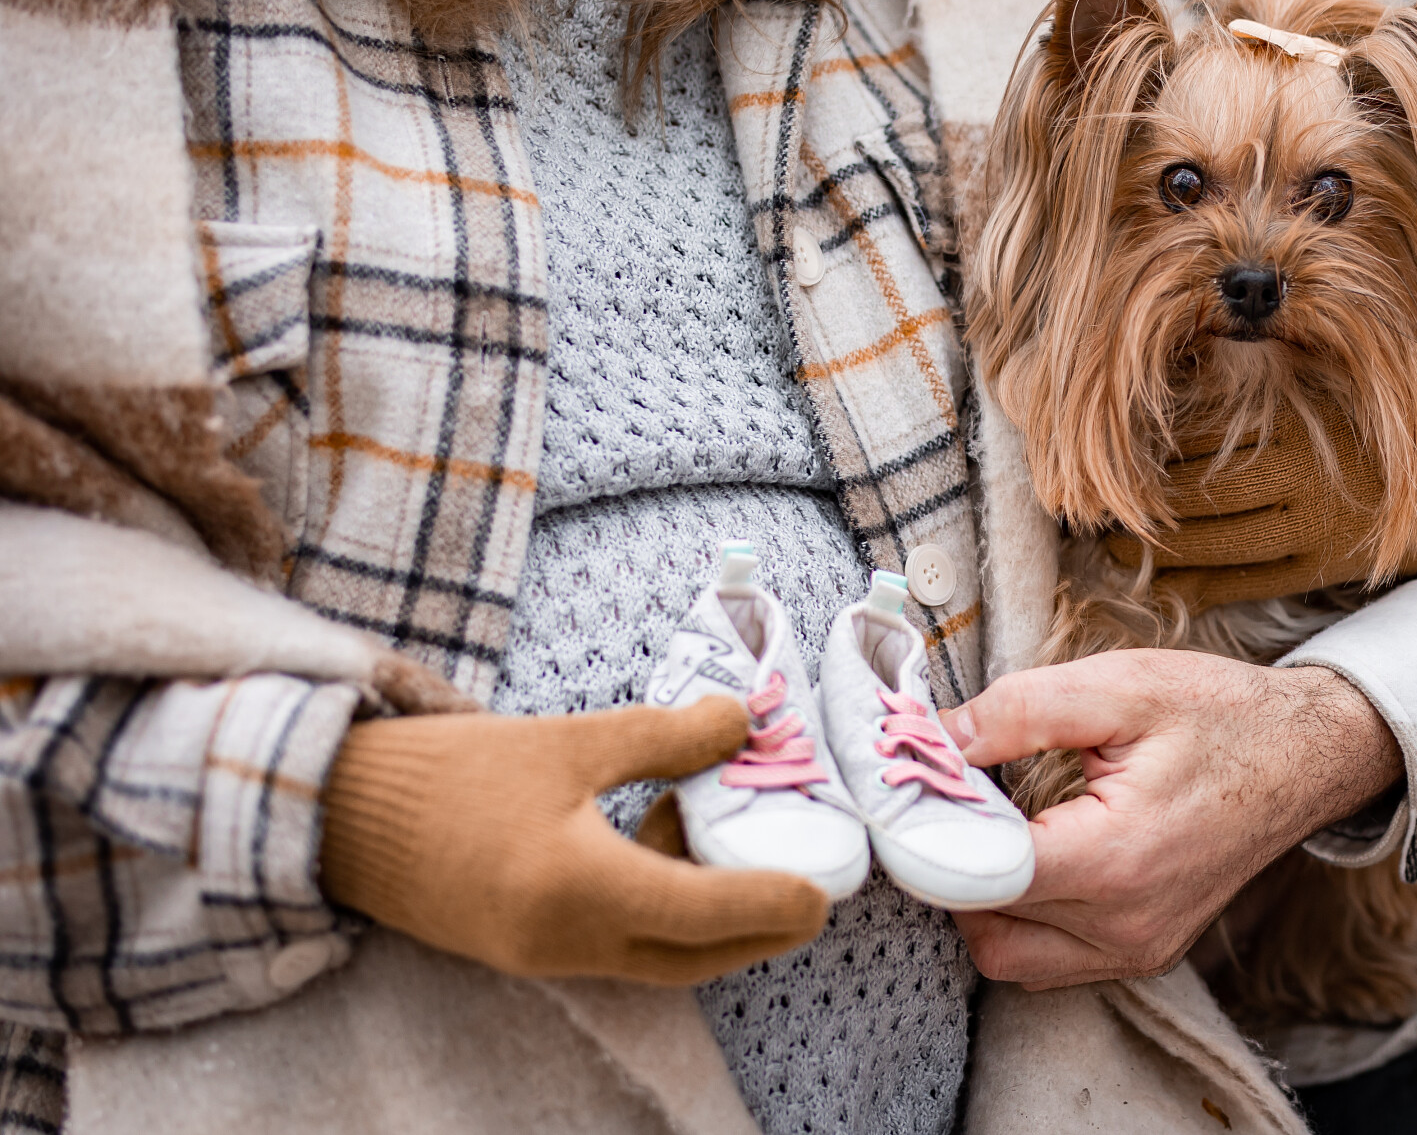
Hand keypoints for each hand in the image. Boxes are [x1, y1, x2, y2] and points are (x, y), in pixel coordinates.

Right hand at [319, 699, 828, 985]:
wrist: (334, 814)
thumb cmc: (447, 772)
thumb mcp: (566, 741)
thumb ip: (663, 738)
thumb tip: (745, 719)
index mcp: (578, 889)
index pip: (703, 914)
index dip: (771, 903)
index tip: (822, 891)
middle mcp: (567, 942)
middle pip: (693, 956)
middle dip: (758, 927)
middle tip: (806, 885)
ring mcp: (544, 956)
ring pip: (658, 956)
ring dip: (707, 915)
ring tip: (728, 835)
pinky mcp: (526, 950)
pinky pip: (618, 946)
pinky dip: (658, 910)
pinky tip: (659, 838)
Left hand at [939, 652, 1398, 987]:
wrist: (1307, 756)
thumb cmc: (1218, 715)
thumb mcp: (1118, 687)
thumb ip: (1017, 711)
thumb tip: (930, 736)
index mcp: (1115, 858)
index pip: (979, 876)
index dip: (932, 832)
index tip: (913, 789)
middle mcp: (1124, 925)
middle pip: (982, 922)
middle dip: (952, 863)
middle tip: (956, 799)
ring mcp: (1137, 950)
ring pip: (1006, 956)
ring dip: (982, 900)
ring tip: (999, 826)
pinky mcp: (1143, 955)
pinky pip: (1047, 962)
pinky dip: (1021, 920)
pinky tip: (1035, 856)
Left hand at [1108, 336, 1416, 610]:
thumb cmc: (1377, 394)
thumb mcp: (1316, 362)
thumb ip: (1244, 365)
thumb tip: (1158, 357)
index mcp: (1290, 419)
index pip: (1183, 438)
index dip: (1127, 447)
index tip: (1084, 448)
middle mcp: (1297, 479)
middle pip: (1183, 496)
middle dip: (1126, 503)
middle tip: (1077, 502)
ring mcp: (1309, 531)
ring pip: (1202, 547)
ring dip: (1146, 546)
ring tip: (1102, 539)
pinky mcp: (1320, 568)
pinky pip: (1236, 584)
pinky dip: (1189, 581)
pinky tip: (1157, 573)